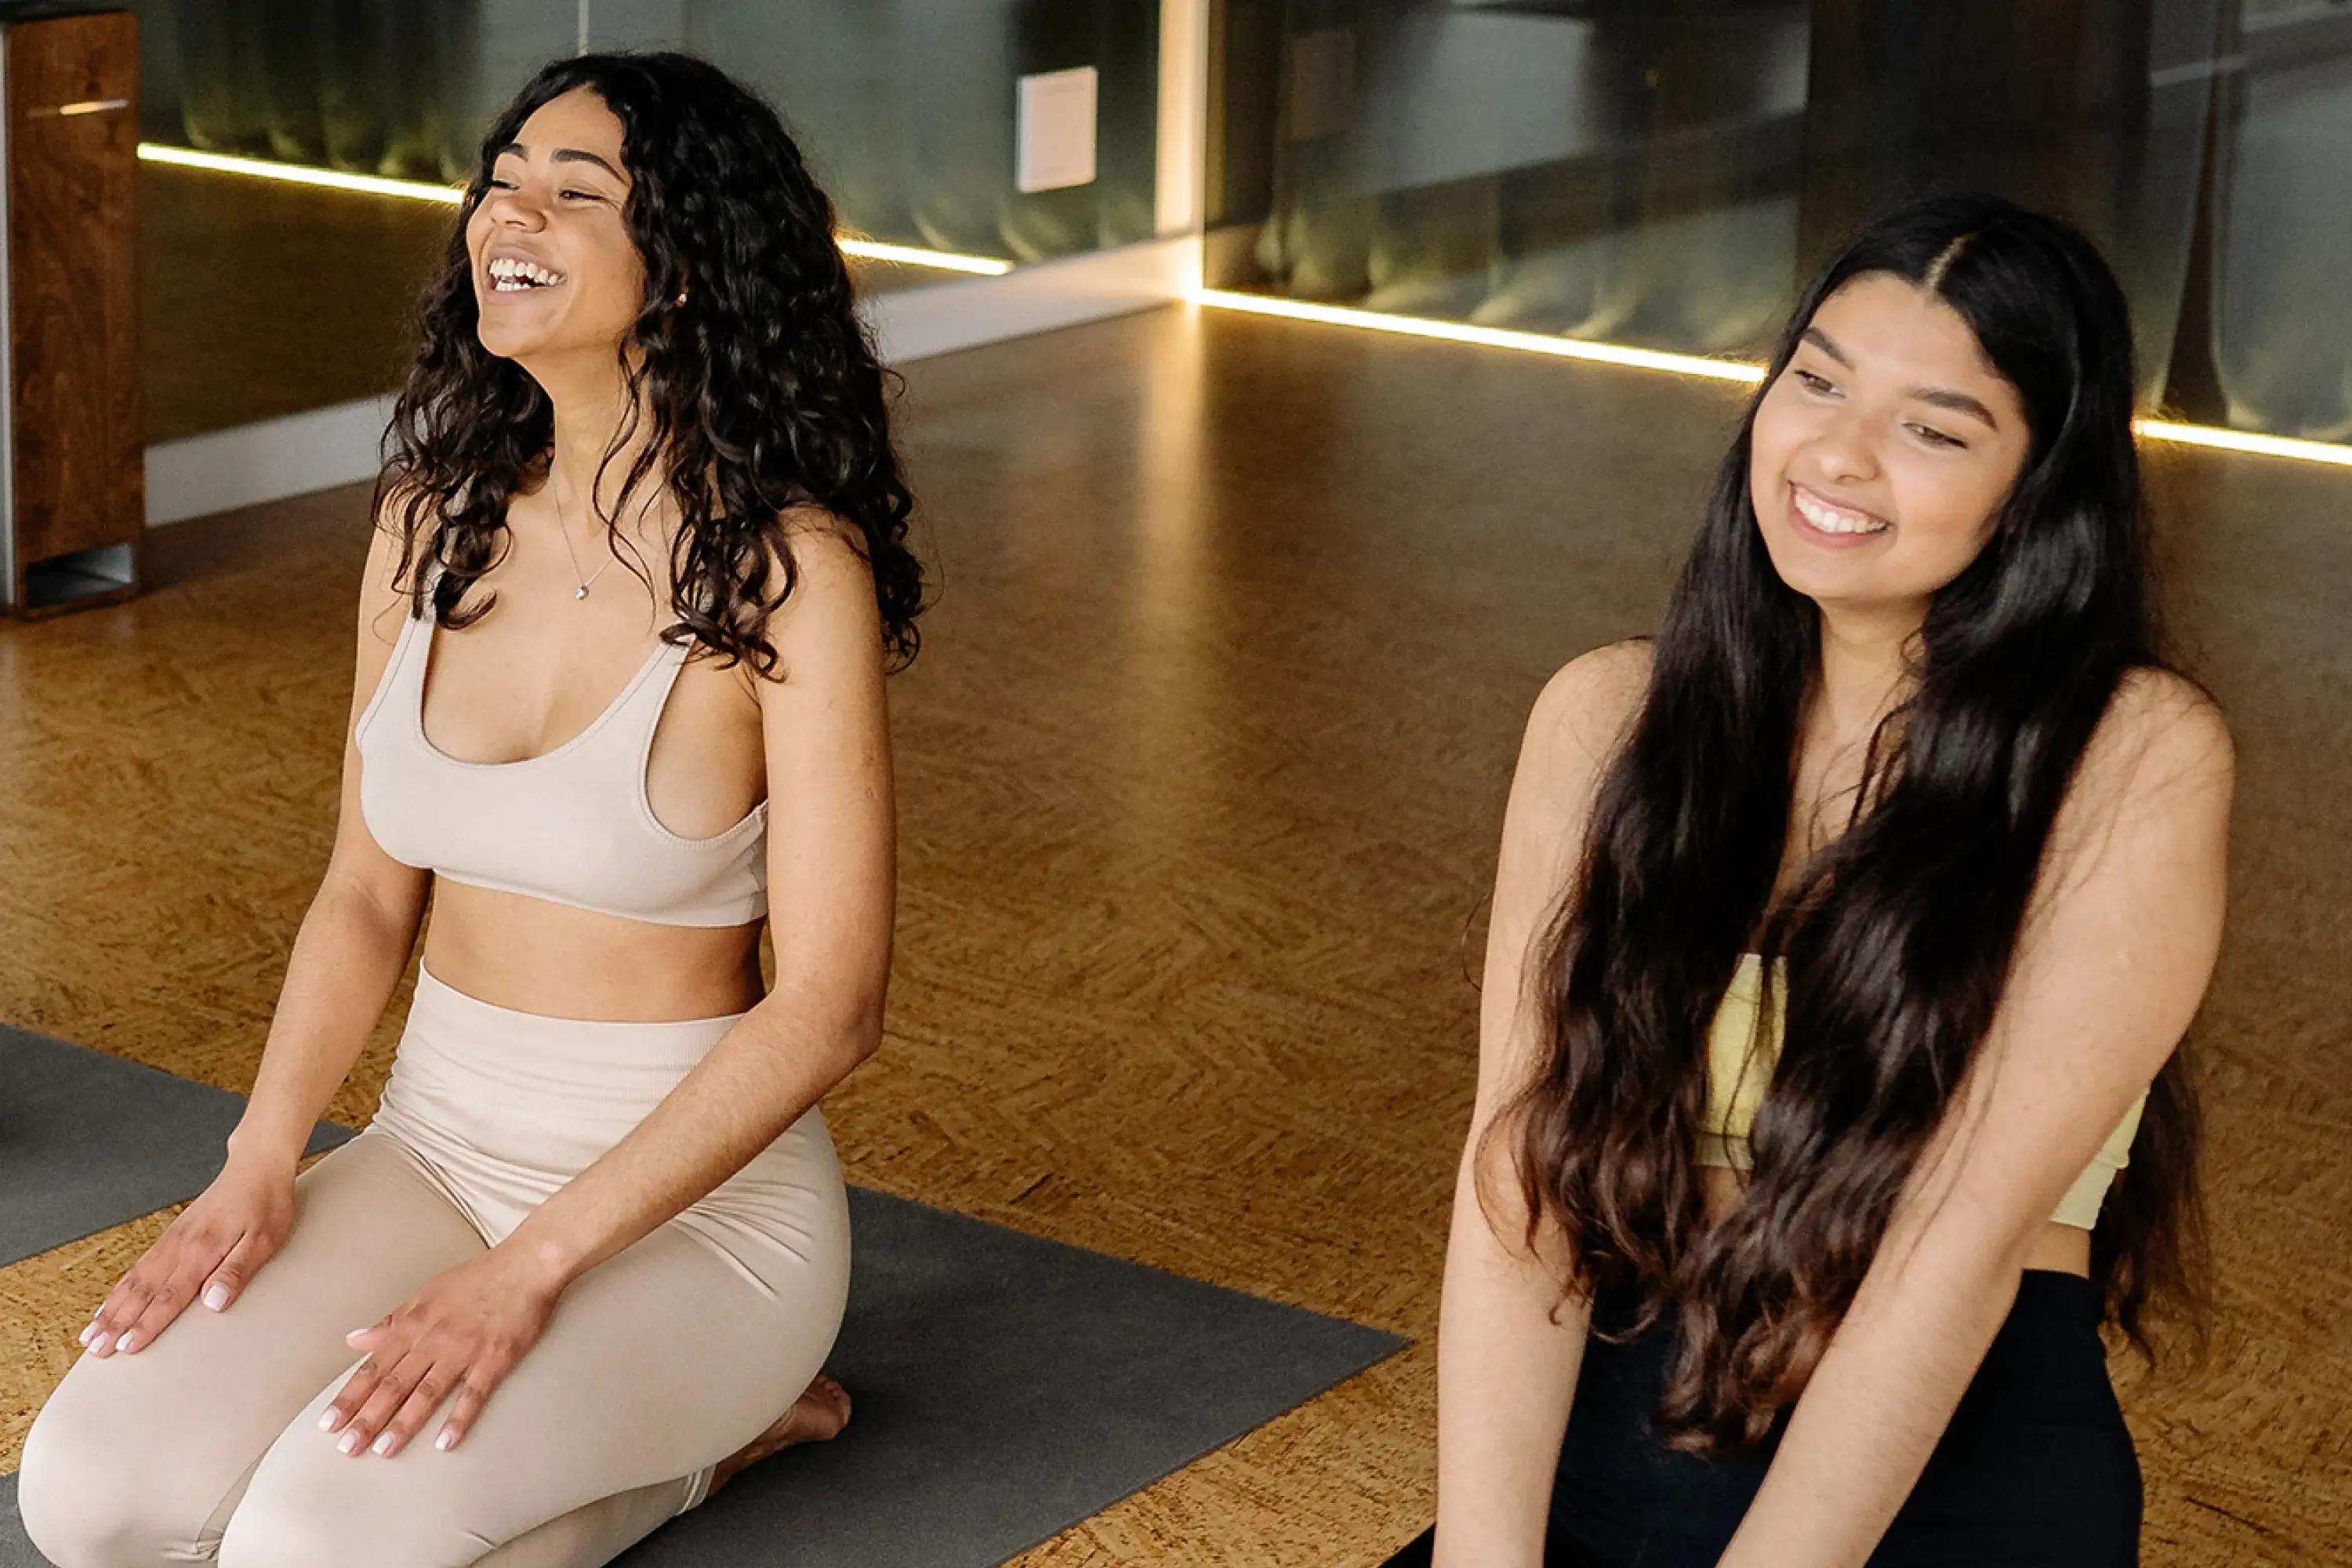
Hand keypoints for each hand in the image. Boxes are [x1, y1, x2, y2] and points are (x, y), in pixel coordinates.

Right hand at [81, 1152, 295, 1357]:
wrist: (256, 1165)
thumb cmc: (266, 1203)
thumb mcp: (264, 1239)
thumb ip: (237, 1271)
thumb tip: (213, 1303)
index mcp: (203, 1250)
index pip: (170, 1296)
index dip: (147, 1324)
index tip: (126, 1348)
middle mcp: (180, 1246)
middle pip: (142, 1291)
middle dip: (117, 1323)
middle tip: (96, 1350)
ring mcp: (173, 1240)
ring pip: (134, 1280)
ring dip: (111, 1308)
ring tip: (91, 1333)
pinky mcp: (172, 1235)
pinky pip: (140, 1265)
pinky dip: (120, 1288)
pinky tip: (111, 1302)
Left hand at [320, 1248, 562, 1457]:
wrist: (525, 1265)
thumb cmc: (476, 1278)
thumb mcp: (425, 1293)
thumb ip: (391, 1321)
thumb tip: (355, 1339)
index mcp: (413, 1324)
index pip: (374, 1367)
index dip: (350, 1396)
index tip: (328, 1423)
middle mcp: (432, 1339)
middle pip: (393, 1385)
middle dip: (367, 1418)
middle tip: (346, 1448)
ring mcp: (464, 1350)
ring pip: (426, 1393)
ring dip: (403, 1423)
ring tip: (383, 1450)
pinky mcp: (494, 1359)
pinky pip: (472, 1394)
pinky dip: (458, 1419)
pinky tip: (444, 1442)